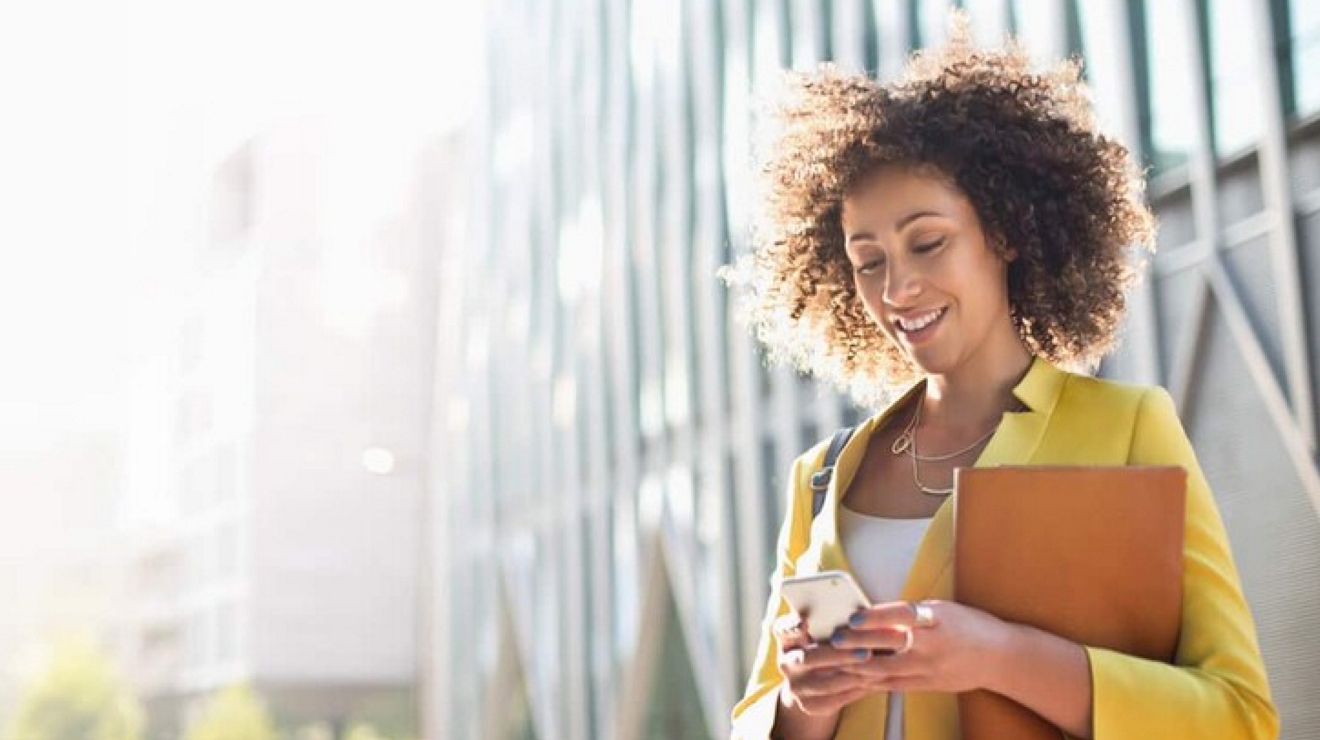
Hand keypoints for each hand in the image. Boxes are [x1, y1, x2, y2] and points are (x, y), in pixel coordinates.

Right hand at [773, 612, 874, 716]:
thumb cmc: (823, 646)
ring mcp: (796, 687)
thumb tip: (861, 615)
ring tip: (878, 669)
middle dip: (839, 655)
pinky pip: (837, 699)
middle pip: (808, 658)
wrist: (811, 685)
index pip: (783, 629)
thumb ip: (831, 622)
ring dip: (854, 675)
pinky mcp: (810, 705)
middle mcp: (786, 663)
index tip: (805, 622)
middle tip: (866, 653)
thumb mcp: (820, 632)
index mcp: (787, 638)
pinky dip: (858, 690)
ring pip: (826, 683)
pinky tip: (876, 681)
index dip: (791, 626)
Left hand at [827, 600, 1011, 693]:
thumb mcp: (943, 610)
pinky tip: (853, 676)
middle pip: (889, 644)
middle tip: (833, 638)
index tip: (854, 616)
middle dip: (858, 642)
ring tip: (834, 659)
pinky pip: (894, 684)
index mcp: (937, 619)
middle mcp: (932, 644)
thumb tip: (874, 614)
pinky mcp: (927, 684)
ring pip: (886, 669)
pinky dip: (871, 680)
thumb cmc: (968, 625)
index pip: (901, 615)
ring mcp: (929, 668)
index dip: (876, 616)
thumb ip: (911, 613)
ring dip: (857, 664)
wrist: (999, 657)